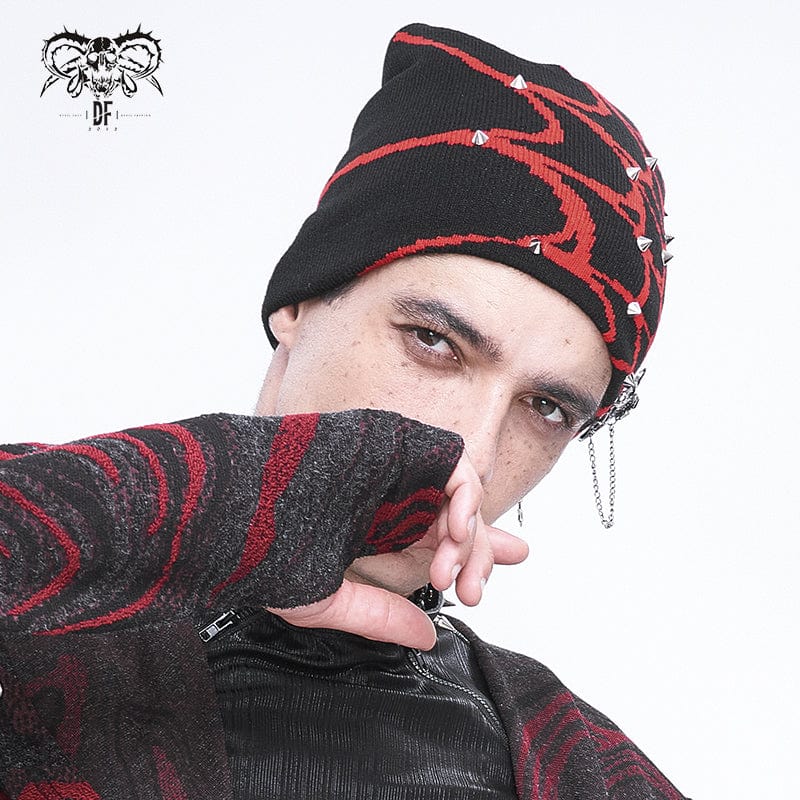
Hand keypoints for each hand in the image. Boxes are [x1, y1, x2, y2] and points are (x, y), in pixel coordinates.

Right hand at [268, 451, 527, 648]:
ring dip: (470, 530)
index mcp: (373, 526)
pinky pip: (449, 460)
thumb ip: (380, 615)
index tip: (480, 587)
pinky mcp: (393, 439)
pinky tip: (454, 531)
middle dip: (476, 554)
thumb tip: (427, 638)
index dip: (470, 556)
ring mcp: (393, 465)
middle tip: (472, 590)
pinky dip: (463, 494)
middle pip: (455, 516)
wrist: (227, 512)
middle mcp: (389, 494)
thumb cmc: (261, 553)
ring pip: (457, 490)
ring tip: (454, 568)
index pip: (435, 537)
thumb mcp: (329, 599)